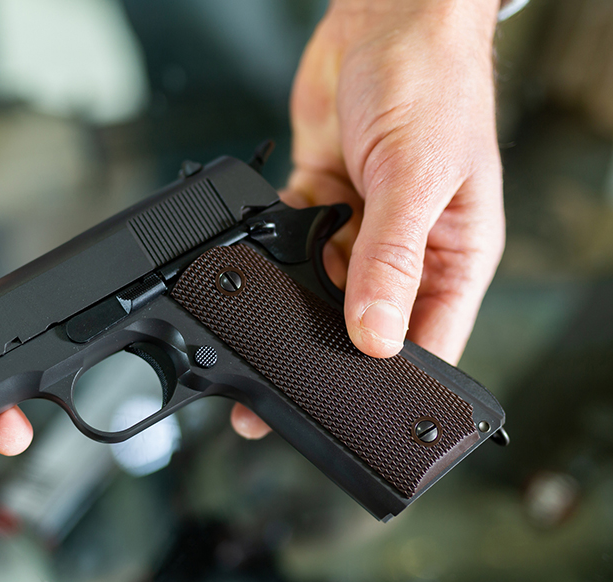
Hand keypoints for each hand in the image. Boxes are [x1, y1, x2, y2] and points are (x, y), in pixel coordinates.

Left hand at [232, 0, 505, 438]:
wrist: (385, 17)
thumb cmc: (434, 83)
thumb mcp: (418, 179)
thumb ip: (392, 261)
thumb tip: (377, 337)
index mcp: (455, 255)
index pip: (427, 341)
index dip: (390, 380)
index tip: (348, 411)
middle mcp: (408, 249)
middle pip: (364, 322)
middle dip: (323, 350)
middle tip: (276, 383)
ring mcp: (362, 226)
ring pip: (320, 289)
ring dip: (290, 303)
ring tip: (259, 322)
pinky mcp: (322, 200)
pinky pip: (290, 244)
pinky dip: (271, 254)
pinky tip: (256, 261)